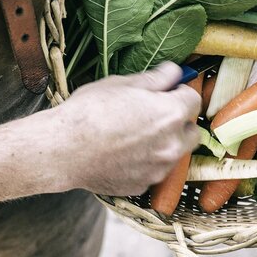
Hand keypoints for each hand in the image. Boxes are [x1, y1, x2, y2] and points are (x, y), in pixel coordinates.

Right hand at [52, 62, 201, 194]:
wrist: (64, 149)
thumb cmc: (90, 111)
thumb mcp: (122, 84)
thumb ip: (155, 79)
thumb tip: (174, 71)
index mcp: (171, 114)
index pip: (193, 99)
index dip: (179, 92)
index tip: (166, 91)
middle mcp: (172, 145)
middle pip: (191, 131)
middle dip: (178, 122)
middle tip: (153, 113)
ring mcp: (158, 169)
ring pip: (173, 153)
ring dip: (163, 143)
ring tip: (133, 134)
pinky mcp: (143, 185)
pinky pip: (153, 170)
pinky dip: (144, 161)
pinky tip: (121, 152)